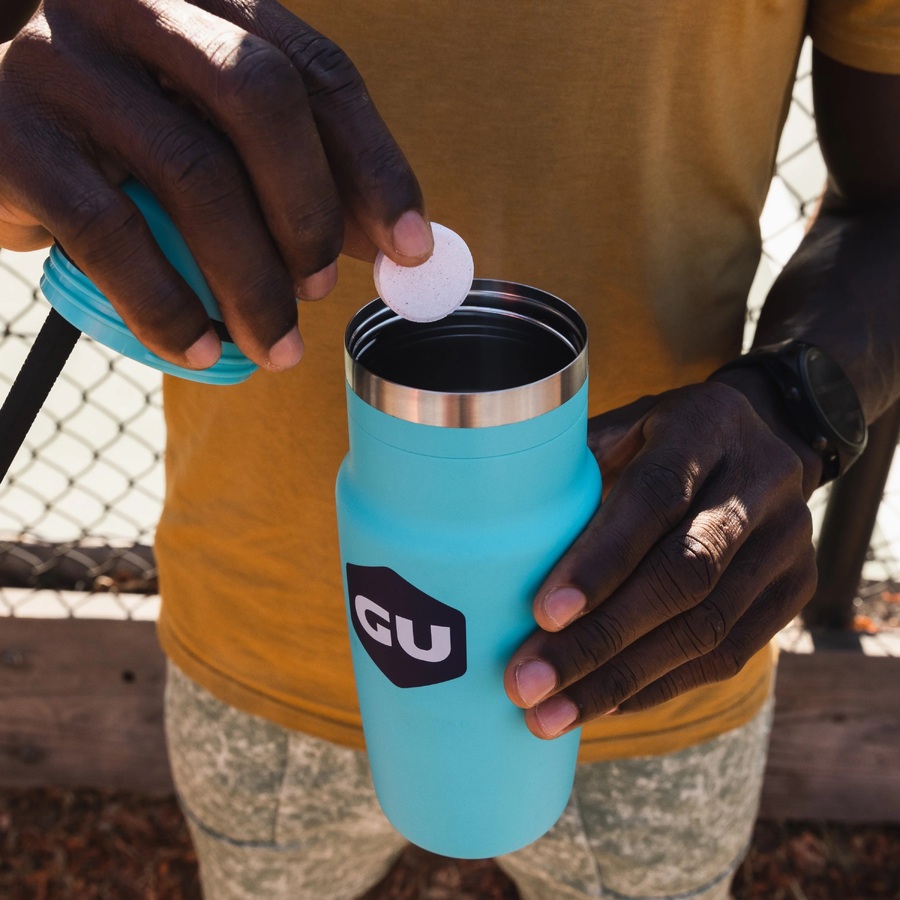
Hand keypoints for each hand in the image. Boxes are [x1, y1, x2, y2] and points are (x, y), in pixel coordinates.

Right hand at [0, 0, 430, 370]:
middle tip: (323, 292)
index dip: (376, 163)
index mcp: (205, 5)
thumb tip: (390, 245)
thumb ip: (293, 175)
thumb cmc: (122, 145)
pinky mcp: (9, 133)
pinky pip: (110, 233)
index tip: (411, 248)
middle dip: (310, 212)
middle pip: (261, 98)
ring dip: (251, 281)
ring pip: (195, 173)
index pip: (316, 70)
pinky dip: (167, 306)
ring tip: (274, 346)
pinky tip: (198, 351)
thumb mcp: (214, 139)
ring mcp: (64, 61)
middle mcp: (135, 8)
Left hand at [504, 375, 819, 737]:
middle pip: (684, 574)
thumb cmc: (660, 438)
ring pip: (707, 627)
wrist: (761, 440)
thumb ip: (575, 466)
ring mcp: (787, 540)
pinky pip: (728, 653)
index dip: (601, 559)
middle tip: (528, 683)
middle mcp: (760, 481)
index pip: (655, 497)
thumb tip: (499, 528)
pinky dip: (658, 685)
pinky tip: (603, 704)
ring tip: (551, 715)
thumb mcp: (622, 426)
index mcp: (707, 425)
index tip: (542, 613)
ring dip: (621, 679)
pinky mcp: (795, 589)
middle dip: (600, 638)